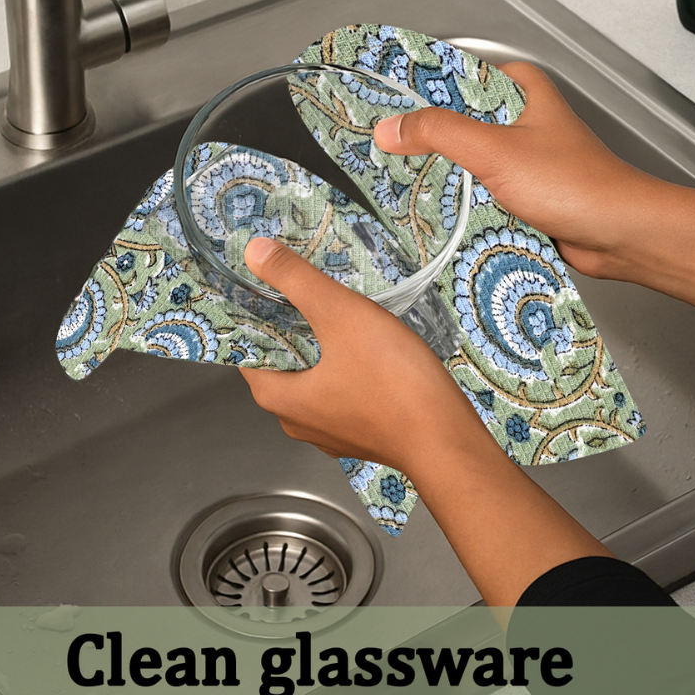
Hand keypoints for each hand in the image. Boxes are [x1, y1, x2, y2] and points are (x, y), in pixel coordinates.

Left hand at [236, 235, 494, 476]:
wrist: (448, 442)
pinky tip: (371, 355)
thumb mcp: (341, 315)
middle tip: (310, 295)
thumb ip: (296, 280)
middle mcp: (298, 422)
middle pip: (282, 365)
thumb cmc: (395, 385)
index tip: (267, 288)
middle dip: (293, 331)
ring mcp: (333, 435)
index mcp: (279, 397)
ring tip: (344, 320)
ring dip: (325, 353)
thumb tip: (255, 252)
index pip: (246, 350)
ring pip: (316, 382)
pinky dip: (350, 374)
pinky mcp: (365, 438)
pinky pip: (345, 397)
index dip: (253, 317)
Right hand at [375, 60, 694, 377]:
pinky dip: (469, 210)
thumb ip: (438, 132)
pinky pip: (487, 200)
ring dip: (449, 182)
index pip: (454, 77)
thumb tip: (390, 128)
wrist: (621, 236)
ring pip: (472, 166)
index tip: (378, 106)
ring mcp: (529, 162)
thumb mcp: (494, 149)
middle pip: (459, 125)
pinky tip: (443, 221)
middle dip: (427, 144)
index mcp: (520, 89)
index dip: (417, 92)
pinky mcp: (532, 200)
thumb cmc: (574, 185)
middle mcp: (525, 120)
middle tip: (383, 156)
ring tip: (404, 190)